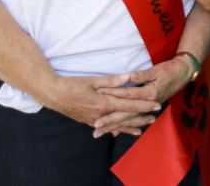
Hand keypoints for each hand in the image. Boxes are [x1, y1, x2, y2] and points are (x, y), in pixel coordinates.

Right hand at [42, 73, 160, 128]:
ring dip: (129, 127)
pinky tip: (119, 132)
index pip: (130, 105)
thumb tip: (129, 77)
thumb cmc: (73, 84)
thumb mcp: (93, 80)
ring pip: (116, 125)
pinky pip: (105, 127)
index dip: (144, 105)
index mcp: (104, 103)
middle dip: (141, 118)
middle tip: (154, 118)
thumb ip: (113, 80)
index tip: (156, 105)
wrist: (52, 95)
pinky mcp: (88, 121)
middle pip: (125, 118)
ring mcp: (94, 119)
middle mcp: (101, 114)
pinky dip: (114, 129)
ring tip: (141, 129)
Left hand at [93, 56, 196, 135]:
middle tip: (95, 126)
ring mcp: (148, 108)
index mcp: (149, 93)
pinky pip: (134, 120)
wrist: (182, 74)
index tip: (98, 95)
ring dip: (114, 126)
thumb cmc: (169, 70)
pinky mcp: (148, 109)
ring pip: (128, 120)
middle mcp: (148, 104)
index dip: (112, 94)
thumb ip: (141, 75)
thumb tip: (128, 76)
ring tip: (99, 132)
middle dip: (110, 120)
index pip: (127, 95)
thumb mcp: (156, 70)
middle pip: (126, 114)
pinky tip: (115, 132)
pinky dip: (125, 127)